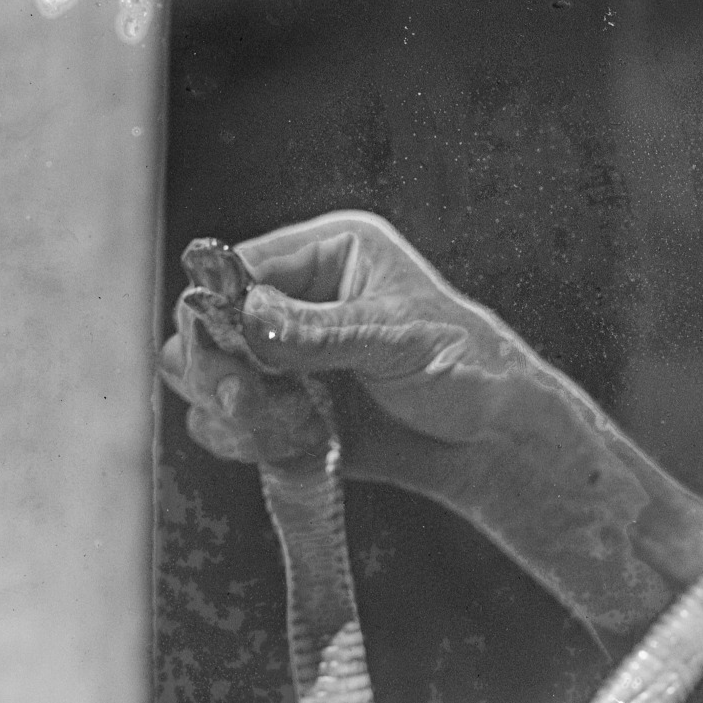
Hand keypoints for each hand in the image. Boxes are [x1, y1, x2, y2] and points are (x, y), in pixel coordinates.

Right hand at [159, 211, 702, 640]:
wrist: (497, 443)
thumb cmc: (470, 371)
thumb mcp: (397, 341)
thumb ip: (319, 333)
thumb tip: (248, 320)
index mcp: (329, 255)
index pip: (234, 269)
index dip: (218, 311)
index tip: (231, 354)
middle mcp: (298, 302)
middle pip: (205, 325)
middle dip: (218, 368)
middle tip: (252, 401)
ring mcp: (286, 360)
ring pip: (208, 380)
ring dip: (233, 411)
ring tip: (288, 428)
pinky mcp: (285, 411)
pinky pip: (230, 425)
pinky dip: (246, 441)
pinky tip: (293, 447)